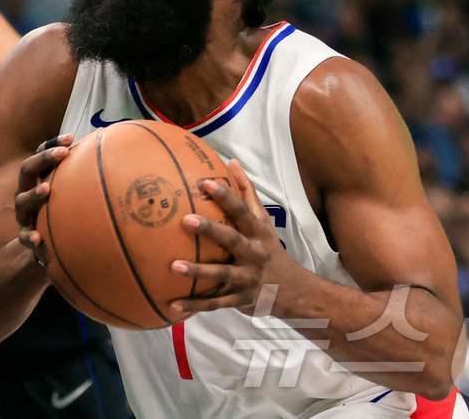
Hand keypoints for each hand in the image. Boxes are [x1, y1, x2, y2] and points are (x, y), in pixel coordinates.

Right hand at [14, 133, 74, 264]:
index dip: (51, 144)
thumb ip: (81, 179)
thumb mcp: (67, 194)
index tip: (70, 138)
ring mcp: (24, 214)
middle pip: (27, 169)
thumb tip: (112, 158)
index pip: (39, 155)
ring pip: (22, 200)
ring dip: (34, 194)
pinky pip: (25, 237)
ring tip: (46, 189)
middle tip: (62, 153)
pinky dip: (30, 236)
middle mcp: (25, 192)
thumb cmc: (60, 212)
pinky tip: (39, 238)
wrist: (44, 246)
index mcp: (36, 179)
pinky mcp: (26, 236)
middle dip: (43, 158)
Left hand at [167, 159, 300, 319]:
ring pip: (222, 275)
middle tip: (185, 220)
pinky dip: (195, 305)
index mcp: (257, 232)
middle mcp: (254, 254)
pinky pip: (215, 303)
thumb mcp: (263, 221)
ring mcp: (247, 278)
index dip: (226, 196)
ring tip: (173, 266)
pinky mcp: (241, 300)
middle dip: (210, 230)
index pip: (242, 211)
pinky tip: (172, 304)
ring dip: (198, 271)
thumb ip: (247, 193)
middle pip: (232, 240)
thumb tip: (231, 162)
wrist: (296, 292)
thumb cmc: (271, 249)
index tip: (205, 183)